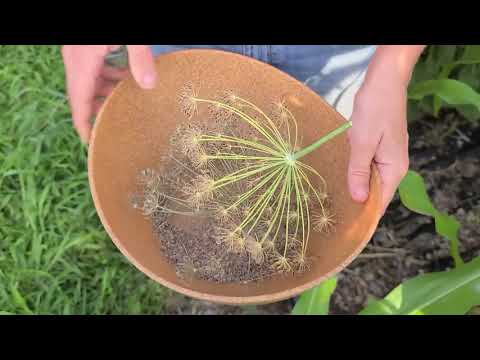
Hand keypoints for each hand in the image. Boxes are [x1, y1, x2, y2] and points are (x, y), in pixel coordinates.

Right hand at [62, 45, 156, 143]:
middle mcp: (74, 58)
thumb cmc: (113, 15)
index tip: (90, 141)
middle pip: (82, 94)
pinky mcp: (85, 45)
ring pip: (88, 81)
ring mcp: (77, 51)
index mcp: (81, 62)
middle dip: (99, 110)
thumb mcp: (132, 38)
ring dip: (106, 92)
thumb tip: (149, 85)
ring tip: (126, 101)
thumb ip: (140, 59)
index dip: (83, 123)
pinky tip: (125, 77)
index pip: (78, 101)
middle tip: (118, 123)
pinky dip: (107, 77)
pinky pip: (92, 68)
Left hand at [347, 65, 409, 214]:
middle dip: (356, 201)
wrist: (383, 82)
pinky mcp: (379, 146)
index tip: (346, 228)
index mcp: (393, 169)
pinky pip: (366, 164)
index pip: (380, 202)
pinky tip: (339, 172)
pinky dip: (354, 169)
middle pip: (374, 192)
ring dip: (353, 184)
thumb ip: (359, 172)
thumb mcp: (362, 143)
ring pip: (368, 178)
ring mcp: (387, 156)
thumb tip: (359, 200)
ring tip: (331, 199)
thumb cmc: (374, 110)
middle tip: (332, 213)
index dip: (364, 215)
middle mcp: (393, 166)